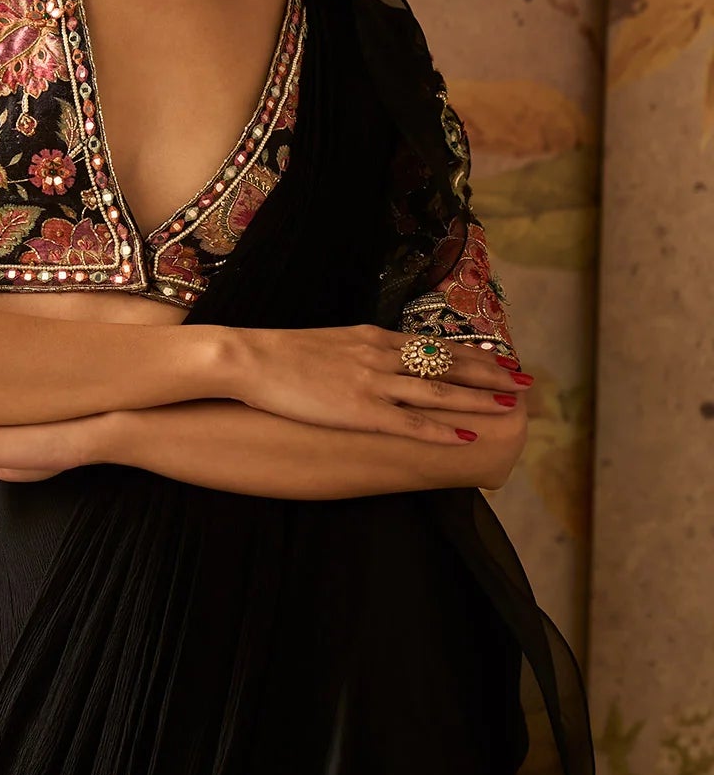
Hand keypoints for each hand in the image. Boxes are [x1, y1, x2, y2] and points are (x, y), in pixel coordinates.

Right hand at [234, 324, 533, 447]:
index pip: (436, 348)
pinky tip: (465, 436)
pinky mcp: (358, 409)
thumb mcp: (332, 342)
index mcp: (375, 338)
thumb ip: (361, 351)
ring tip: (510, 408)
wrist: (249, 358)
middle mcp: (382, 355)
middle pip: (448, 366)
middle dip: (490, 376)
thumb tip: (382, 360)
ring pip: (438, 392)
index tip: (502, 364)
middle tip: (525, 384)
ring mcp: (372, 382)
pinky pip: (408, 421)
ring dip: (478, 400)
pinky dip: (440, 429)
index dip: (473, 358)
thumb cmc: (282, 354)